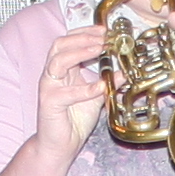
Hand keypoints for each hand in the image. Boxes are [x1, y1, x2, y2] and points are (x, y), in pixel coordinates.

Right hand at [36, 25, 110, 152]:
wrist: (60, 145)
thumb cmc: (74, 120)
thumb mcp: (97, 97)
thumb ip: (108, 83)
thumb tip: (125, 71)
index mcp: (62, 70)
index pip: (68, 41)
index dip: (85, 33)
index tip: (104, 30)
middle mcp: (52, 75)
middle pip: (60, 45)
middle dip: (82, 37)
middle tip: (102, 38)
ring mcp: (48, 88)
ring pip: (57, 61)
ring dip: (80, 53)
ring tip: (99, 50)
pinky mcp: (49, 103)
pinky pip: (65, 93)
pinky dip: (83, 89)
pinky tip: (99, 87)